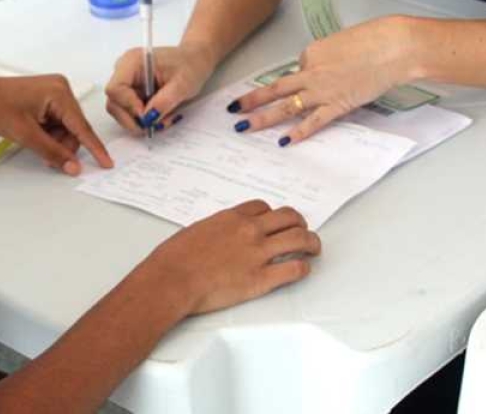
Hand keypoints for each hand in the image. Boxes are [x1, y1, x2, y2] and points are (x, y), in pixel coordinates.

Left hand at [0, 75, 113, 175]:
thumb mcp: (26, 135)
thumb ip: (52, 152)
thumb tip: (73, 167)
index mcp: (59, 92)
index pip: (82, 126)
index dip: (95, 147)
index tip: (107, 163)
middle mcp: (61, 88)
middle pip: (74, 128)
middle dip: (62, 145)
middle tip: (47, 158)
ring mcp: (54, 90)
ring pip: (66, 126)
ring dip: (54, 140)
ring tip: (34, 142)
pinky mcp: (47, 95)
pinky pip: (57, 120)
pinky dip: (49, 133)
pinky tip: (35, 134)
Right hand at [105, 43, 215, 133]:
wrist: (194, 60)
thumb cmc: (190, 65)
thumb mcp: (183, 85)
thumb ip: (164, 101)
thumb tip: (148, 118)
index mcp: (132, 61)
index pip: (115, 89)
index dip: (129, 107)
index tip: (148, 117)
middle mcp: (124, 71)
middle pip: (114, 103)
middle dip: (134, 120)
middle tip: (157, 125)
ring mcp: (126, 83)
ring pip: (120, 111)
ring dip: (140, 122)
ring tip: (163, 120)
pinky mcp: (131, 92)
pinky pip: (129, 112)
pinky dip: (143, 120)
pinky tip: (160, 116)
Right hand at [146, 200, 320, 314]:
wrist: (171, 279)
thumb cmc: (174, 258)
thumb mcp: (195, 231)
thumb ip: (215, 231)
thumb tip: (219, 238)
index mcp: (232, 218)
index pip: (263, 207)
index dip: (273, 214)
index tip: (275, 221)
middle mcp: (249, 231)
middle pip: (288, 218)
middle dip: (299, 223)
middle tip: (302, 230)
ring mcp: (258, 254)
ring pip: (299, 239)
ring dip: (311, 242)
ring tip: (314, 248)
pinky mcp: (261, 279)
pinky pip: (294, 269)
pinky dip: (303, 268)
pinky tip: (303, 269)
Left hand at [228, 17, 413, 144]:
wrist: (392, 48)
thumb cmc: (375, 40)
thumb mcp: (344, 42)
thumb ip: (330, 57)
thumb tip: (328, 69)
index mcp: (312, 53)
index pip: (297, 70)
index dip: (298, 80)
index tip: (299, 85)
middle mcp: (311, 72)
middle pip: (275, 89)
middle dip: (252, 100)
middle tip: (233, 109)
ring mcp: (322, 90)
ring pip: (286, 106)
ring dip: (263, 118)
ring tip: (244, 127)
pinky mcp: (337, 104)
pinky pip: (313, 121)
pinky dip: (299, 133)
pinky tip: (285, 141)